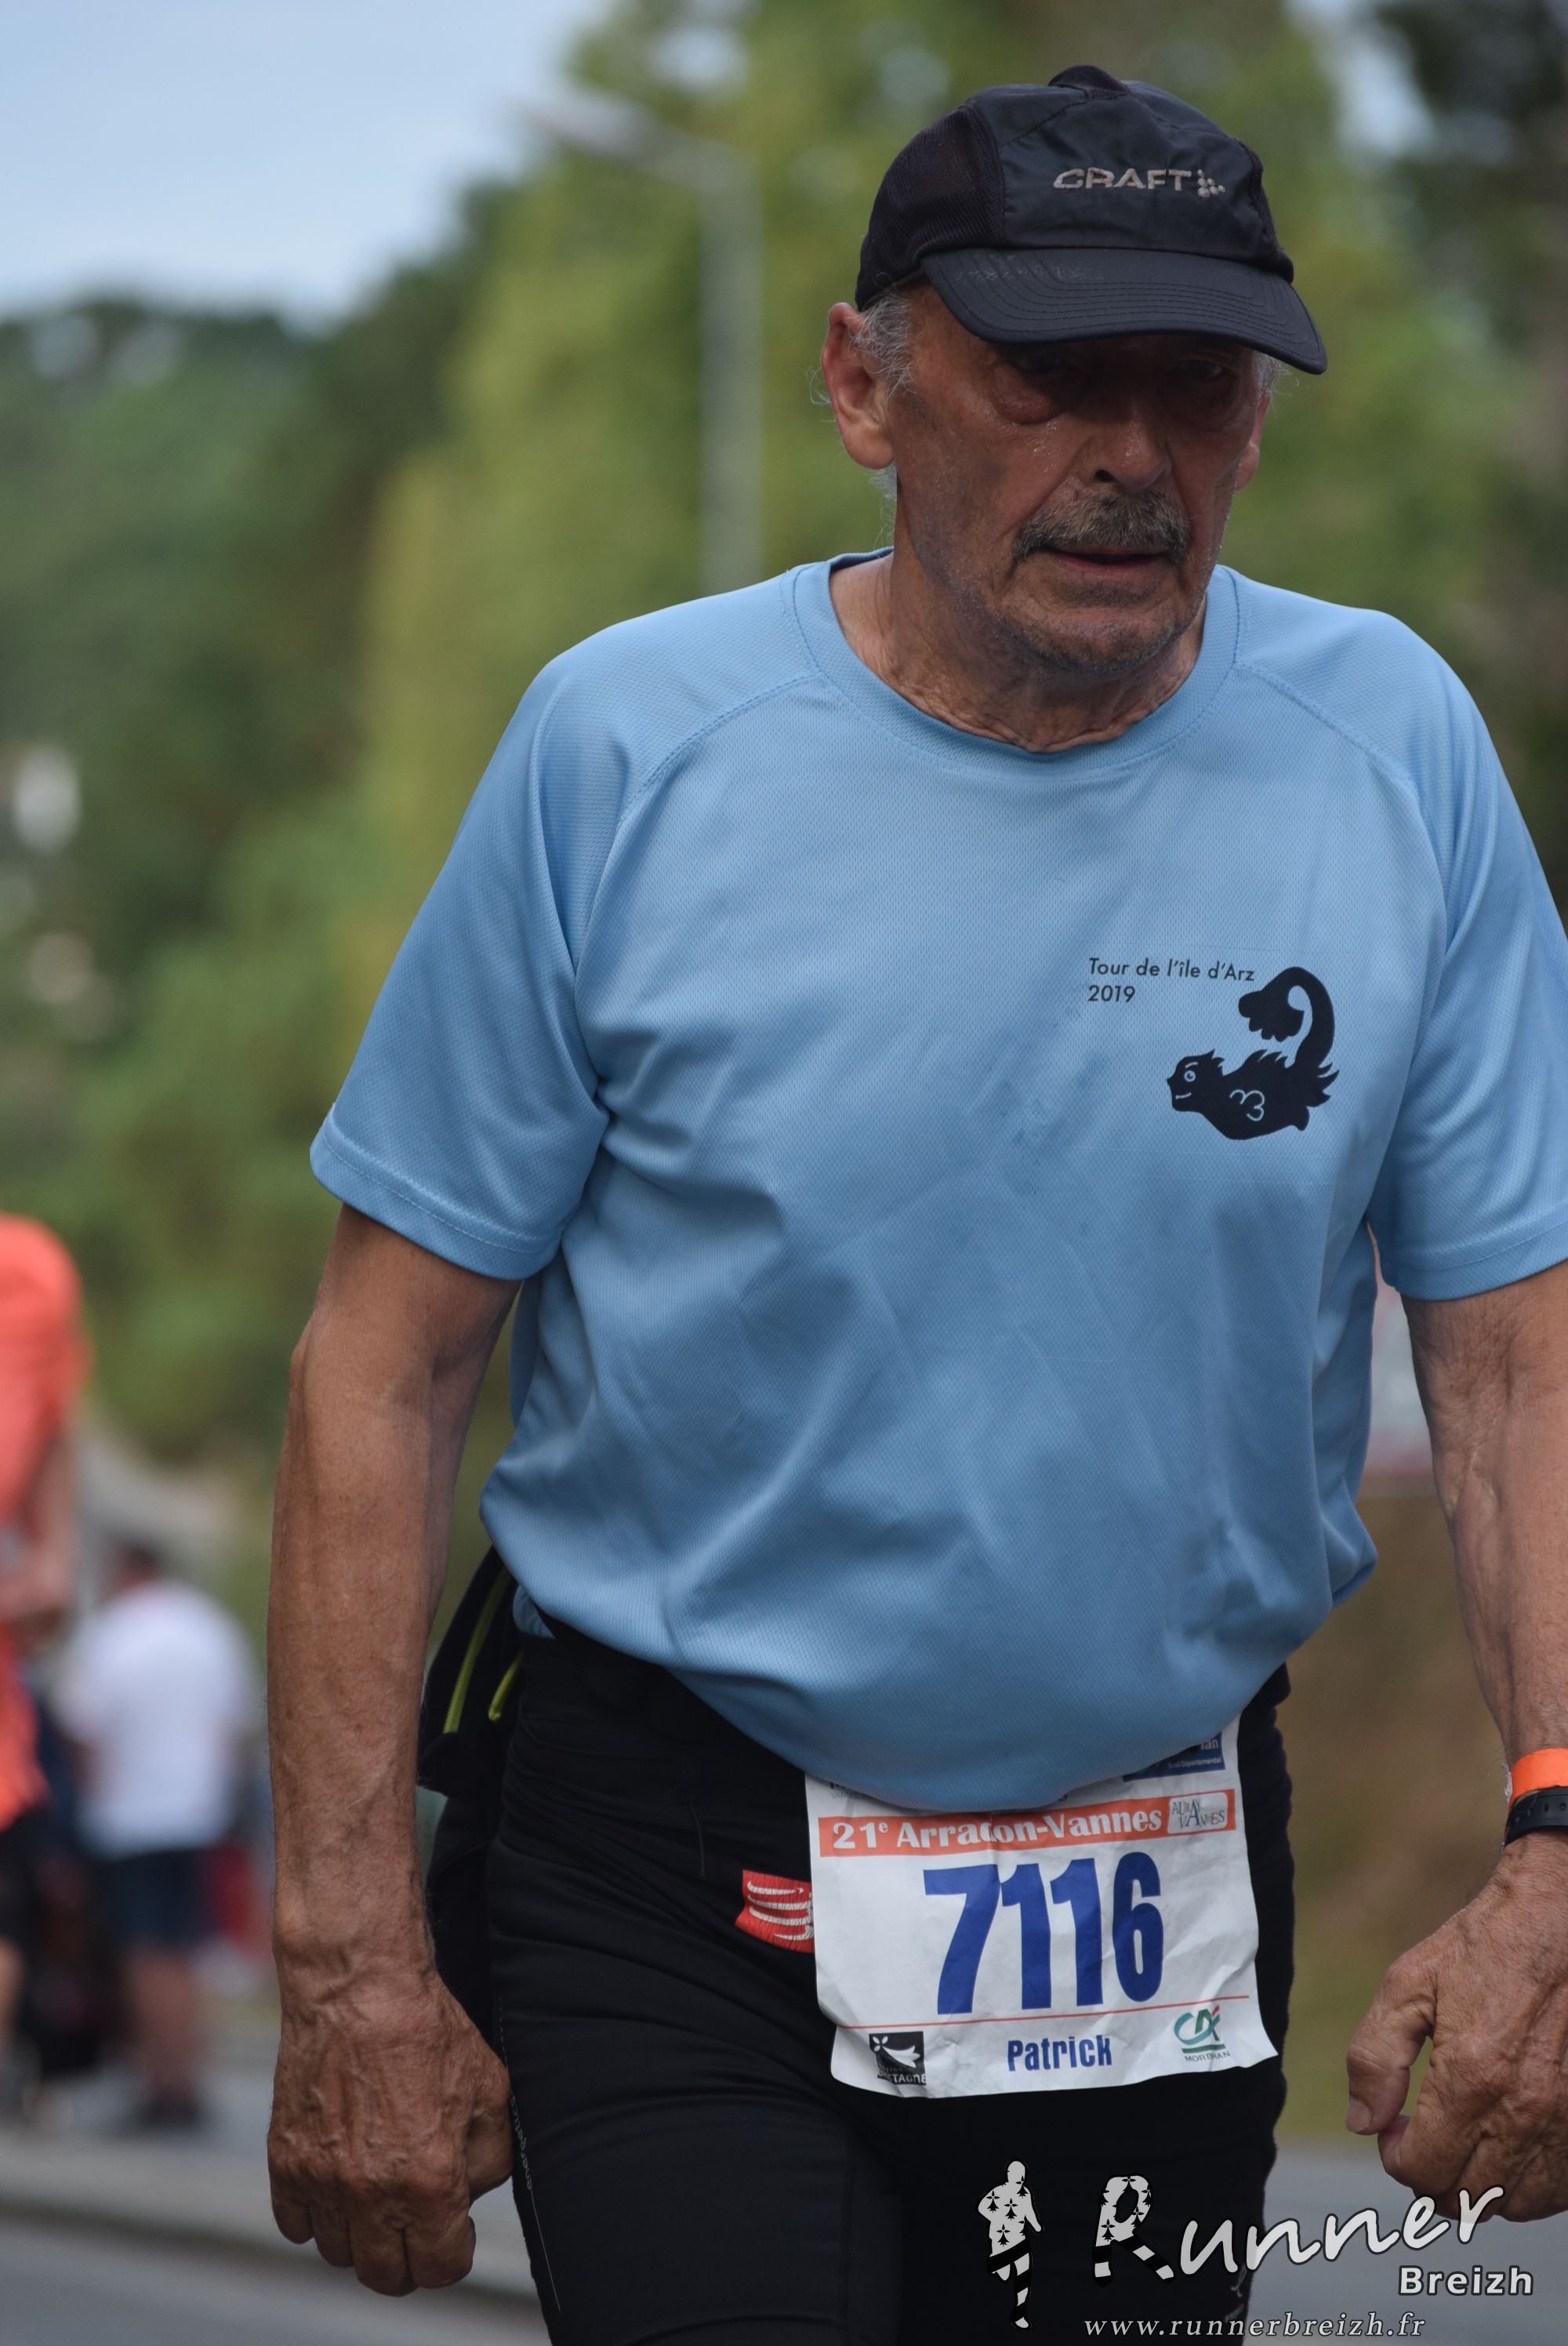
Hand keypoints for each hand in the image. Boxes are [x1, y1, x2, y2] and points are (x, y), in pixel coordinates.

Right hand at [268, 1958, 513, 2293]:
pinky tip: (337, 2182)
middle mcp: (372, 2194)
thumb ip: (488, 2159)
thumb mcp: (490, 2091)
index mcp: (430, 2183)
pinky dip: (315, 2215)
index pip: (442, 2268)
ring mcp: (322, 2182)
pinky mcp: (285, 2162)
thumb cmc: (427, 2029)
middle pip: (386, 2277)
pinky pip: (295, 2225)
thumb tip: (468, 2195)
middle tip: (415, 2222)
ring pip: (339, 2253)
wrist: (358, 1987)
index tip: (454, 2229)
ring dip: (361, 2234)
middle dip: (408, 2256)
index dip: (454, 2251)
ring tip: (377, 2193)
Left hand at [1345, 1833, 1567, 2220]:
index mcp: (1471, 2079)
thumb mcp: (1409, 1984)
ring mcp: (1565, 2123)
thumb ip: (1376, 2058)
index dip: (1396, 2157)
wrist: (1559, 1921)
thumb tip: (1362, 2124)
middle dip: (1433, 2175)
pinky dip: (1528, 2180)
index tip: (1395, 2127)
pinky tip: (1509, 2139)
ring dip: (1481, 2184)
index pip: (1423, 2171)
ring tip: (1467, 2137)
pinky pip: (1558, 2189)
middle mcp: (1525, 2112)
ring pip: (1515, 2204)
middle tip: (1425, 2134)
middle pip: (1467, 2198)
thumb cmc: (1483, 1948)